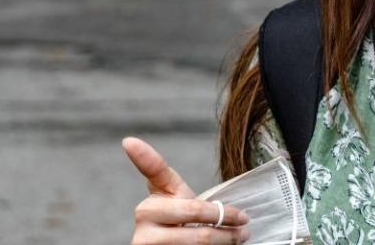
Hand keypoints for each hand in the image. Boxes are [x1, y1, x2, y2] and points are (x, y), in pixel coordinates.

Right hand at [122, 137, 249, 244]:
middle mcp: (143, 216)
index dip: (142, 155)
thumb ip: (188, 194)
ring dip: (226, 238)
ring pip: (198, 239)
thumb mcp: (181, 201)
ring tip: (241, 236)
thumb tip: (172, 171)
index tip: (130, 140)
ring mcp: (144, 241)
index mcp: (152, 197)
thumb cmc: (181, 222)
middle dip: (225, 216)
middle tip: (245, 219)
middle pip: (194, 210)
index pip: (152, 171)